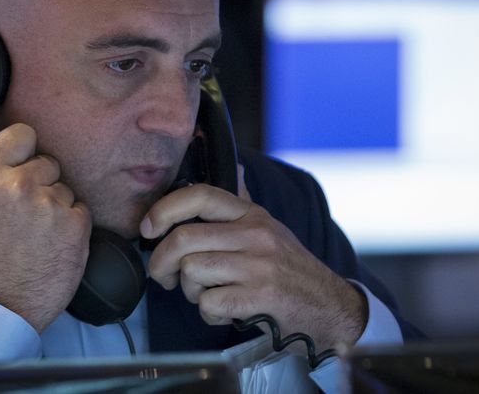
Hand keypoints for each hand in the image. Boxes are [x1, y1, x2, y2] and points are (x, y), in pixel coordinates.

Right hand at [0, 123, 90, 332]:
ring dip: (57, 208)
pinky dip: (72, 227)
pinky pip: (81, 211)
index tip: (26, 160)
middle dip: (42, 184)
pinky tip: (54, 245)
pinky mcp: (75, 224)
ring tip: (38, 235)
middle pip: (48, 163)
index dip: (26, 148)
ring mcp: (49, 204)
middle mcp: (18, 184)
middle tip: (27, 215)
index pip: (21, 133)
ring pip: (66, 189)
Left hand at [141, 170, 366, 351]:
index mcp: (252, 215)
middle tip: (165, 277)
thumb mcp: (270, 229)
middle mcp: (256, 234)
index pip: (200, 195)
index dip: (164, 209)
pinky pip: (209, 303)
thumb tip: (235, 165)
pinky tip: (227, 311)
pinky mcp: (261, 296)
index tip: (147, 228)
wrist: (331, 307)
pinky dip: (210, 313)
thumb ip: (244, 202)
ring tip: (209, 294)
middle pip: (184, 239)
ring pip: (192, 272)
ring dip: (190, 292)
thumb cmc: (291, 270)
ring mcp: (259, 265)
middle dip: (162, 263)